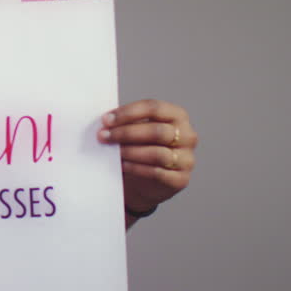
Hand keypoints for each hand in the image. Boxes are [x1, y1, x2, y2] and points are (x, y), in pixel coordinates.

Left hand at [97, 99, 197, 218]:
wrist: (145, 182)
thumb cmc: (140, 149)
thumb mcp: (136, 131)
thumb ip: (127, 124)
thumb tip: (106, 122)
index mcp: (177, 116)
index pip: (154, 108)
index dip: (128, 113)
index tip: (106, 120)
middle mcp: (187, 136)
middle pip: (157, 131)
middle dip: (126, 133)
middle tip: (104, 136)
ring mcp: (187, 159)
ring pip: (157, 154)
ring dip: (131, 152)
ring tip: (114, 152)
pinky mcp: (181, 179)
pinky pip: (157, 173)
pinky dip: (137, 168)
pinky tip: (123, 166)